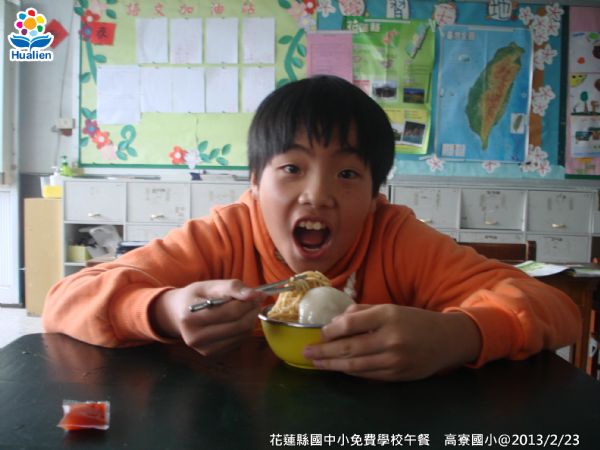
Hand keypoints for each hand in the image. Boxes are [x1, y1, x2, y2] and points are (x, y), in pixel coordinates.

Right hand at [150, 280, 265, 354]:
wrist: (177, 315)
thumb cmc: (194, 297)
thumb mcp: (208, 286)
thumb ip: (231, 287)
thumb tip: (254, 294)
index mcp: (191, 317)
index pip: (230, 312)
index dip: (248, 302)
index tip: (257, 294)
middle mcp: (195, 337)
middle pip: (238, 326)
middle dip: (252, 311)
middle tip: (256, 301)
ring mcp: (204, 349)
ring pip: (241, 335)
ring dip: (250, 320)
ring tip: (248, 309)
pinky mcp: (211, 354)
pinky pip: (238, 342)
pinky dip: (244, 330)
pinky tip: (239, 320)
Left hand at [303, 304, 481, 380]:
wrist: (446, 340)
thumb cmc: (414, 320)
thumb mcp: (390, 308)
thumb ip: (362, 313)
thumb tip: (335, 323)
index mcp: (388, 315)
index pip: (351, 324)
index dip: (331, 330)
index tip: (320, 332)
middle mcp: (391, 338)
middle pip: (349, 348)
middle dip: (324, 351)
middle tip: (307, 351)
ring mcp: (395, 360)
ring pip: (355, 365)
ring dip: (332, 365)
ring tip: (316, 362)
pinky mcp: (398, 376)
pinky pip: (367, 375)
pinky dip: (350, 371)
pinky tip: (338, 368)